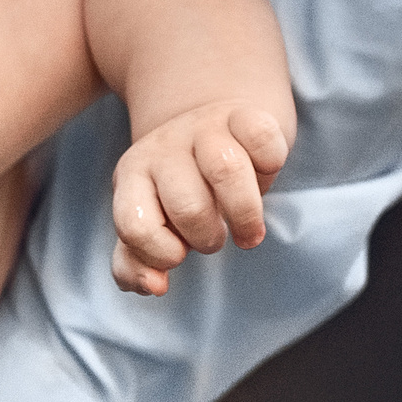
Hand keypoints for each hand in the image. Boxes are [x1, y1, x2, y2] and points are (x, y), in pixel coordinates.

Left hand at [109, 102, 290, 294]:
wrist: (207, 131)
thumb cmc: (178, 193)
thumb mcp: (150, 225)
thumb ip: (138, 264)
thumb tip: (156, 287)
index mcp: (131, 177)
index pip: (133, 224)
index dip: (160, 253)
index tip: (177, 255)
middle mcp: (163, 148)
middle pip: (187, 205)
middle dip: (206, 238)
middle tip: (213, 239)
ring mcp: (203, 128)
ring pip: (227, 170)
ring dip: (244, 214)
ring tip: (246, 231)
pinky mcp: (242, 115)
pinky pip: (262, 138)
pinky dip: (270, 165)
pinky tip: (263, 175)